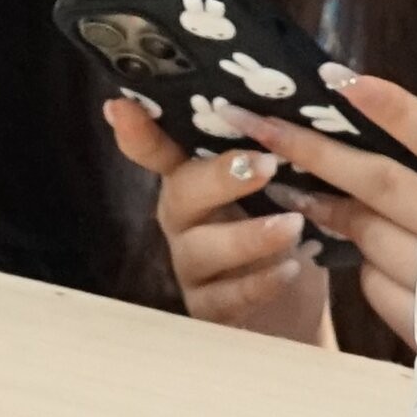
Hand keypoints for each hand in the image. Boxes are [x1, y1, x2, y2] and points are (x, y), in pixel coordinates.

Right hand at [107, 96, 326, 341]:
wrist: (295, 311)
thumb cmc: (286, 234)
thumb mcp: (286, 190)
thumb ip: (277, 150)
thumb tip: (296, 105)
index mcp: (193, 182)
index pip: (159, 151)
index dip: (138, 132)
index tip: (120, 108)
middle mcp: (182, 221)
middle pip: (181, 194)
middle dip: (220, 177)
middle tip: (266, 164)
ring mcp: (191, 268)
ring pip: (202, 249)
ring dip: (248, 236)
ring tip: (293, 226)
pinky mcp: (208, 311)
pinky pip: (225, 298)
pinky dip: (259, 283)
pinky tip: (291, 270)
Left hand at [248, 69, 416, 346]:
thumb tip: (379, 106)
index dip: (391, 108)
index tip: (336, 80)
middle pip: (377, 182)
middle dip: (310, 149)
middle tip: (256, 122)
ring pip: (365, 231)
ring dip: (323, 206)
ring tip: (287, 186)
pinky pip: (375, 283)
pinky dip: (365, 262)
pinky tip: (364, 251)